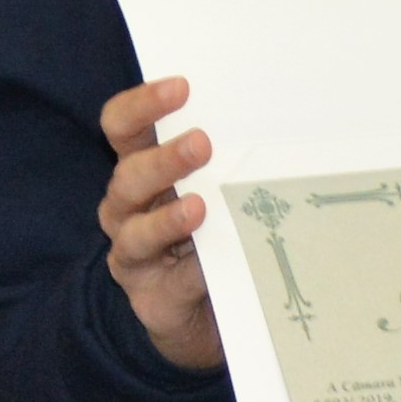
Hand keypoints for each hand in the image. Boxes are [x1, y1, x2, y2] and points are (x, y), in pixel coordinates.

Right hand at [98, 80, 222, 371]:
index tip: (181, 87)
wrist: (206, 313)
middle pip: (128, 176)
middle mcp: (127, 209)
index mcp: (140, 170)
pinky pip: (170, 282)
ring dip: (167, 217)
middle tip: (201, 142)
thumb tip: (276, 119)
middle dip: (163, 159)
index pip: (123, 127)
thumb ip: (225, 163)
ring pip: (136, 232)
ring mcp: (133, 255)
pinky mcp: (151, 298)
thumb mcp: (217, 191)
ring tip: (199, 206)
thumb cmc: (212, 234)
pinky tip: (206, 263)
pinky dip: (189, 271)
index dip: (142, 104)